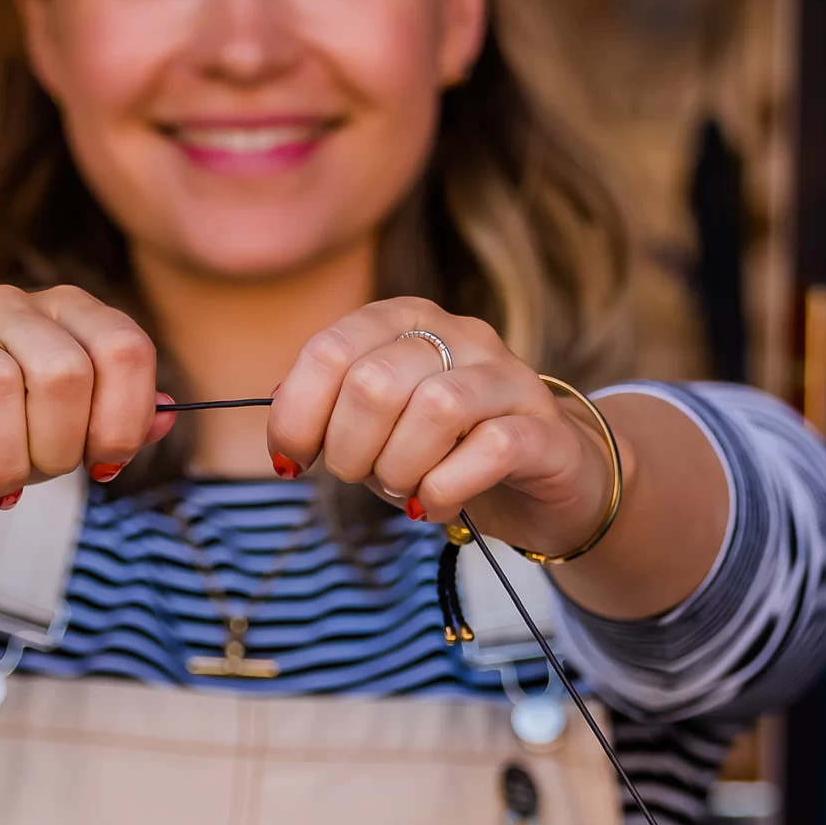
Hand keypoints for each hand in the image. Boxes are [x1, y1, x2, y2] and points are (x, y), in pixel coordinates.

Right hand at [0, 285, 174, 524]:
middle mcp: (10, 304)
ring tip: (3, 490)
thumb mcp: (59, 413)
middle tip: (41, 478)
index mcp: (67, 309)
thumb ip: (114, 415)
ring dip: (8, 463)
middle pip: (64, 374)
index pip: (125, 349)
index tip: (104, 465)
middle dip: (62, 449)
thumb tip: (165, 420)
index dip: (124, 420)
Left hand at [266, 299, 628, 563]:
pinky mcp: (544, 430)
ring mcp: (508, 378)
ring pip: (435, 408)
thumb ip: (329, 411)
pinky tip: (437, 504)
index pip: (330, 349)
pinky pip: (490, 449)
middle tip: (363, 478)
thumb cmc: (446, 449)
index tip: (293, 460)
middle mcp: (461, 333)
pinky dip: (446, 488)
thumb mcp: (376, 427)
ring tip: (404, 491)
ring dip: (400, 470)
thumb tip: (281, 420)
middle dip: (350, 450)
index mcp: (408, 320)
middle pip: (375, 382)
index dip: (297, 413)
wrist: (544, 478)